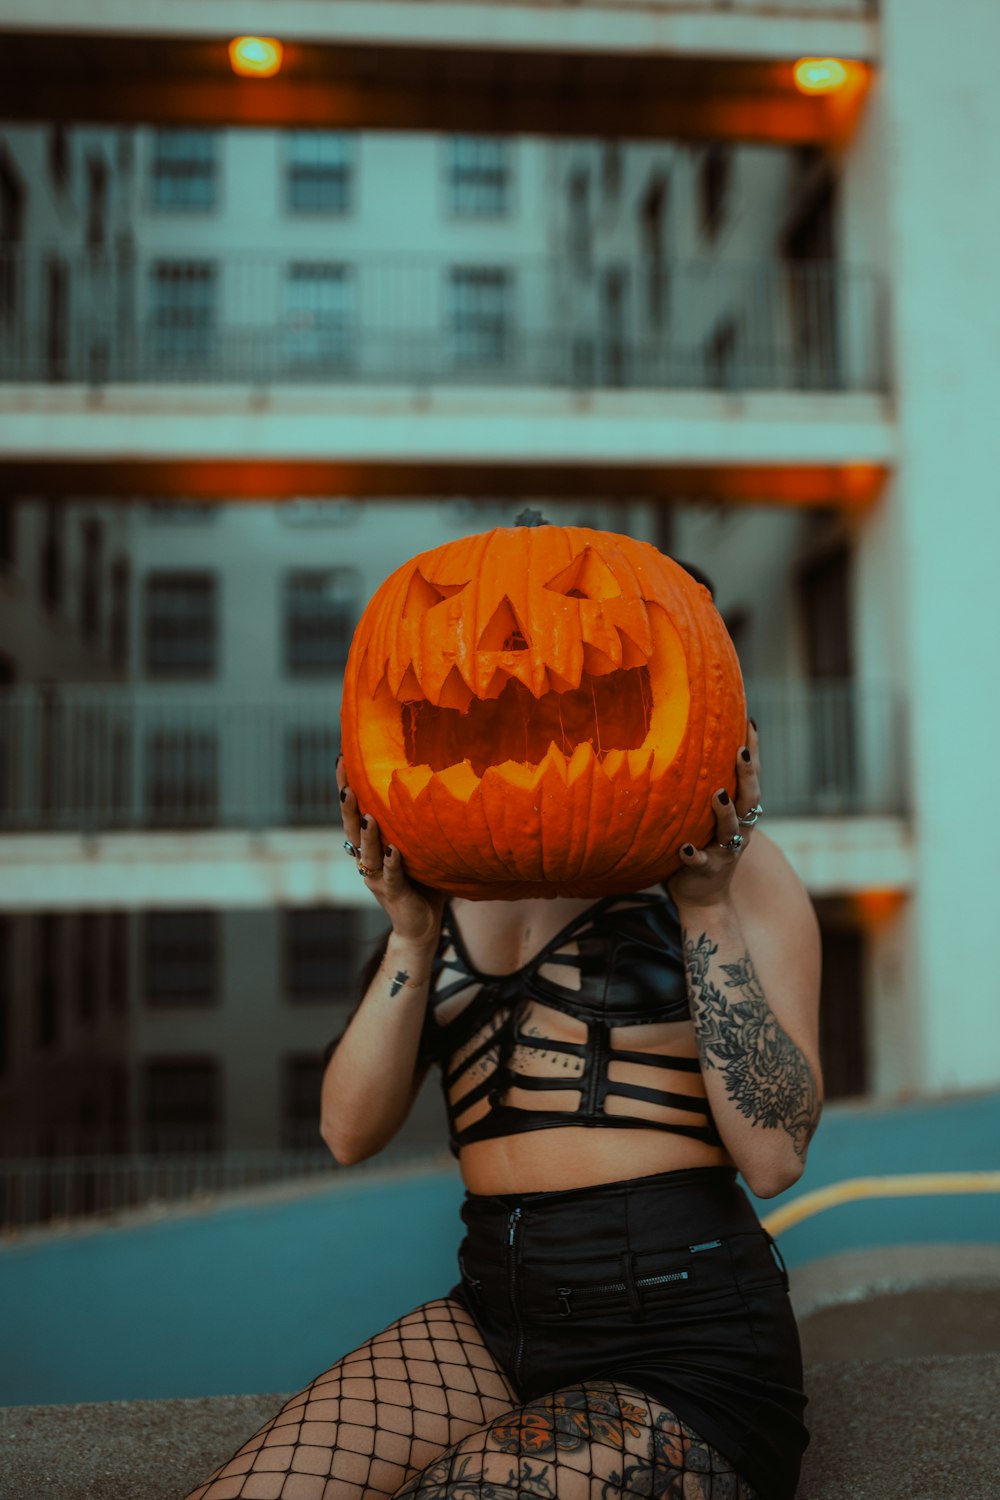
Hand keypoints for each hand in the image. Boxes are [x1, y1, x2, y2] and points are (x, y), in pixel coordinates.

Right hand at [337, 757, 444, 947]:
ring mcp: (378, 878)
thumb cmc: (422, 881)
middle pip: (352, 829)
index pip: (355, 812)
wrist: (422, 927)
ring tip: (366, 814)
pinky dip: (390, 862)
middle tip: (345, 782)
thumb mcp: (418, 848)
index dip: (346, 788)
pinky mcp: (394, 893)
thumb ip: (418, 824)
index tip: (342, 760)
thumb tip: (438, 784)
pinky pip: (391, 875)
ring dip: (367, 834)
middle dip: (348, 806)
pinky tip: (392, 849)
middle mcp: (367, 860)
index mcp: (371, 846)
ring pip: (367, 853)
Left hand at [667, 720, 761, 909]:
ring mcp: (726, 851)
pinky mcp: (708, 870)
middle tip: (740, 752)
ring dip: (725, 811)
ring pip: (730, 829)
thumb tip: (688, 741)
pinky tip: (685, 848)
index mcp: (741, 812)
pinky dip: (694, 855)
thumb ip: (704, 786)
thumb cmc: (703, 844)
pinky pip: (702, 862)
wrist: (704, 896)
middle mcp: (740, 829)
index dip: (753, 751)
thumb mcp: (708, 814)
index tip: (750, 723)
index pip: (750, 777)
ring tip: (718, 794)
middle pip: (749, 799)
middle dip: (747, 775)